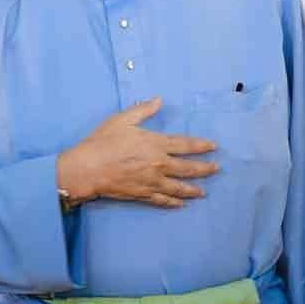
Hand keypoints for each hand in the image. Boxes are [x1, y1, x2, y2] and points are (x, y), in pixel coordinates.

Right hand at [57, 97, 218, 208]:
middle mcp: (159, 164)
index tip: (213, 147)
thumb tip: (159, 100)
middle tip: (216, 168)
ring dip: (194, 189)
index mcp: (155, 144)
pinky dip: (174, 202)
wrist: (88, 168)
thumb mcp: (123, 119)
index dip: (201, 146)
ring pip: (179, 187)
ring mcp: (152, 181)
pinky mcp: (143, 194)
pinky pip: (163, 200)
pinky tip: (181, 204)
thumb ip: (144, 110)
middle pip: (188, 168)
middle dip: (204, 168)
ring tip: (203, 191)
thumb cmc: (103, 141)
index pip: (185, 145)